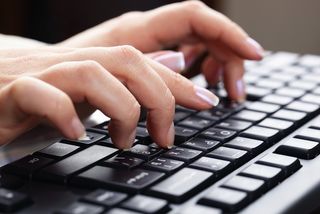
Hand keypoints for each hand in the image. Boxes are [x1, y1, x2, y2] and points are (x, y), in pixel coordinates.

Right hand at [0, 46, 218, 147]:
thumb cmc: (41, 99)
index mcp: (92, 63)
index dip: (179, 81)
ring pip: (92, 74)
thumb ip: (131, 77)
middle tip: (164, 136)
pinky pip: (42, 96)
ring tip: (125, 141)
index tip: (206, 103)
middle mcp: (70, 63)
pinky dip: (65, 116)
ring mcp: (41, 75)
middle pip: (128, 62)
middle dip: (159, 99)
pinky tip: (78, 136)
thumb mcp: (91, 92)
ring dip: (120, 111)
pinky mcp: (12, 93)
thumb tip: (172, 62)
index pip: (145, 61)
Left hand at [60, 1, 263, 100]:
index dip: (227, 32)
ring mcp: (153, 43)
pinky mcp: (153, 56)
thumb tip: (183, 63)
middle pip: (205, 32)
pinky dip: (203, 69)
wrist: (55, 73)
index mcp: (139, 30)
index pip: (195, 18)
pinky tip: (204, 82)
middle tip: (234, 94)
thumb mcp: (104, 73)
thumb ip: (145, 67)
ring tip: (222, 91)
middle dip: (230, 59)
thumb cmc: (72, 71)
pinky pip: (190, 55)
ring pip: (201, 44)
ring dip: (219, 66)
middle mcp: (150, 32)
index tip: (253, 54)